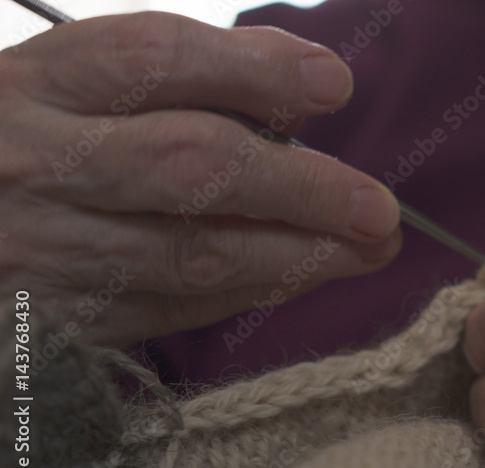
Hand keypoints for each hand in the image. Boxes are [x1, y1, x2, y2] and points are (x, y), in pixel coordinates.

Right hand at [0, 12, 400, 344]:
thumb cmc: (18, 147)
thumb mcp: (67, 87)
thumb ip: (174, 82)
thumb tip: (300, 92)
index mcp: (36, 85)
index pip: (155, 60)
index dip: (256, 70)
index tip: (334, 85)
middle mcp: (36, 164)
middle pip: (193, 165)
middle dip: (305, 187)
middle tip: (378, 208)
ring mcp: (43, 249)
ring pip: (196, 255)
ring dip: (299, 254)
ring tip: (368, 248)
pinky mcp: (59, 320)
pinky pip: (174, 308)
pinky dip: (252, 290)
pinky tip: (301, 273)